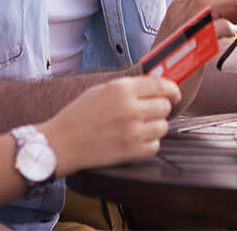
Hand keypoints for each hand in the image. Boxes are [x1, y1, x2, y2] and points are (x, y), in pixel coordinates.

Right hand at [39, 75, 179, 175]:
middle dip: (161, 108)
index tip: (174, 93)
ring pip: (163, 126)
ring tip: (141, 126)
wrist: (63, 142)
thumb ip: (128, 86)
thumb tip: (153, 84)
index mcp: (122, 89)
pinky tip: (137, 139)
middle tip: (151, 111)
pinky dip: (150, 143)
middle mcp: (130, 108)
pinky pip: (155, 145)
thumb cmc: (79, 114)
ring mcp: (132, 131)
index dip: (171, 89)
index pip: (160, 84)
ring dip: (156, 126)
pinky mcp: (132, 152)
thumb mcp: (102, 90)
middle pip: (165, 106)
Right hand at [150, 0, 236, 111]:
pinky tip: (234, 31)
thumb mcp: (198, 31)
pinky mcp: (183, 48)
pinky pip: (203, 30)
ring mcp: (179, 27)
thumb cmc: (180, 61)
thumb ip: (218, 16)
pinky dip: (223, 26)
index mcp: (182, 4)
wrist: (151, 86)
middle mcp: (179, 11)